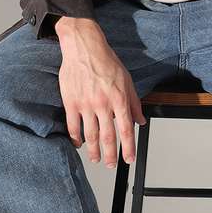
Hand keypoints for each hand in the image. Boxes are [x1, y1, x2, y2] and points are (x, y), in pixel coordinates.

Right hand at [55, 17, 146, 167]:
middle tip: (111, 165)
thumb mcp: (127, 80)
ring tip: (96, 159)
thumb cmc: (106, 61)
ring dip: (94, 151)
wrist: (84, 47)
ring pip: (90, 135)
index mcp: (119, 98)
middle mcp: (103, 104)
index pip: (126, 130)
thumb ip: (134, 103)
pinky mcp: (71, 102)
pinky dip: (76, 139)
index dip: (128, 148)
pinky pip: (73, 126)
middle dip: (111, 155)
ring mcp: (86, 104)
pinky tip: (79, 144)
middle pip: (108, 137)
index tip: (129, 159)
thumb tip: (140, 121)